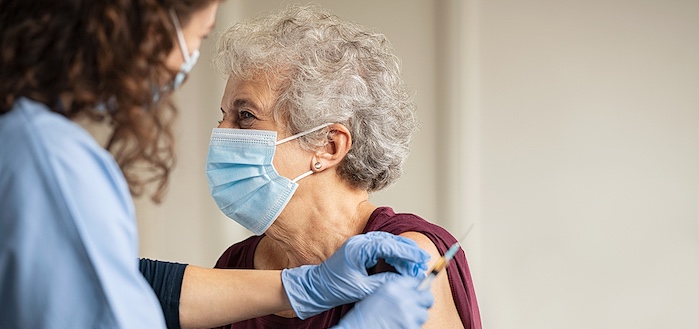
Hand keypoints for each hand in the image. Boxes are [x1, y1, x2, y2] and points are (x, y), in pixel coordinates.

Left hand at [281, 231, 429, 318]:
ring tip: (415, 265)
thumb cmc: (335, 287)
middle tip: (422, 262)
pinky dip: (394, 255)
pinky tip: (401, 264)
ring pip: (388, 243)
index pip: (388, 245)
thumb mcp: (363, 288)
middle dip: (408, 252)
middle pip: (390, 241)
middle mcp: (360, 242)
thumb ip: (384, 282)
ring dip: (402, 253)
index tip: (421, 258)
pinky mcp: (361, 249)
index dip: (407, 251)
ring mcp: (360, 244)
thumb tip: (404, 280)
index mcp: (358, 249)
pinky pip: (382, 248)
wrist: (318, 287)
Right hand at [332, 276, 433, 328]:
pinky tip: (399, 326)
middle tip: (418, 306)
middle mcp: (403, 298)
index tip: (421, 291)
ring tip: (401, 319)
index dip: (420, 287)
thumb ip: (397, 290)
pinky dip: (411, 327)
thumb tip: (415, 291)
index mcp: (393, 287)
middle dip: (424, 302)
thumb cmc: (364, 316)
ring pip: (424, 314)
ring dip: (416, 317)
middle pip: (427, 297)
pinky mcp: (410, 327)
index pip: (416, 281)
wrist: (358, 328)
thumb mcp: (378, 294)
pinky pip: (418, 326)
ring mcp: (408, 314)